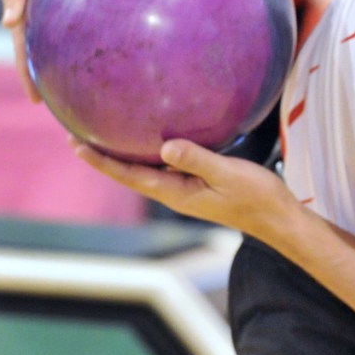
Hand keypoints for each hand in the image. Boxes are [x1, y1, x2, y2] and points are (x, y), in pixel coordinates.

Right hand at [2, 0, 133, 99]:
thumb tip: (14, 22)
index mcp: (30, 2)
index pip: (27, 47)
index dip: (31, 74)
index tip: (39, 101)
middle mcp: (49, 5)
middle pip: (51, 49)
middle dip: (56, 75)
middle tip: (70, 103)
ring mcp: (72, 0)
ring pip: (74, 38)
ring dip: (80, 61)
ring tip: (98, 87)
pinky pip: (100, 21)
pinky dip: (106, 38)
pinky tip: (128, 53)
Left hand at [72, 137, 303, 240]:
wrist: (279, 218)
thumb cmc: (257, 197)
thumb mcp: (228, 174)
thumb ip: (198, 160)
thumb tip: (166, 147)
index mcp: (177, 193)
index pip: (130, 176)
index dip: (102, 161)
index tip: (76, 145)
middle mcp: (176, 194)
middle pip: (131, 175)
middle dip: (104, 158)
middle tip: (77, 136)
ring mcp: (187, 192)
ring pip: (147, 172)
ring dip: (125, 157)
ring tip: (105, 136)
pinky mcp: (199, 186)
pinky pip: (167, 169)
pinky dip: (151, 155)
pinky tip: (153, 141)